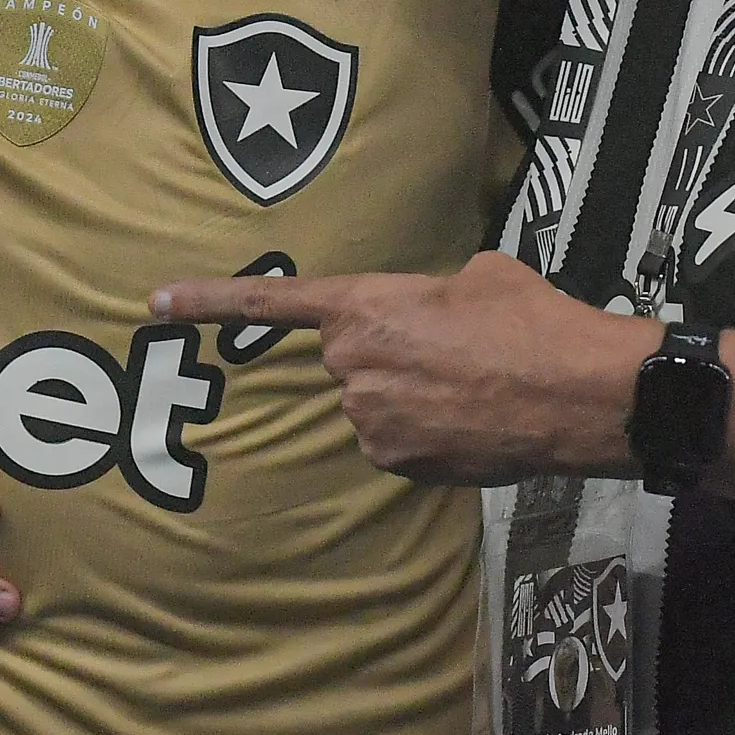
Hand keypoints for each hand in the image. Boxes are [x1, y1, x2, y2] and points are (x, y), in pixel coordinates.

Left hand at [153, 252, 653, 486]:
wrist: (578, 393)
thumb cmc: (533, 320)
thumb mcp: (479, 274)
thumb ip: (428, 291)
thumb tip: (432, 308)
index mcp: (364, 306)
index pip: (270, 301)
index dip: (209, 301)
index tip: (156, 304)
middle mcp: (352, 363)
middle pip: (345, 358)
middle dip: (386, 353)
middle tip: (450, 350)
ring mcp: (369, 417)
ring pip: (371, 401)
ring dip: (409, 394)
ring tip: (472, 384)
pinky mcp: (395, 460)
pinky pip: (394, 439)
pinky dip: (425, 431)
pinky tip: (471, 419)